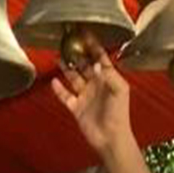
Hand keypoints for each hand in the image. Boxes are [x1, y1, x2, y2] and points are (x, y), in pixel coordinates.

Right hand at [51, 37, 132, 157]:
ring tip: (58, 57)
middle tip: (67, 43)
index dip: (94, 47)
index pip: (100, 58)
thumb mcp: (119, 90)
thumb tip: (95, 63)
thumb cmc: (119, 114)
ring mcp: (85, 96)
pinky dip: (59, 89)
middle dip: (77, 55)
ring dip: (66, 68)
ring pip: (73, 78)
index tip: (86, 35)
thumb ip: (109, 75)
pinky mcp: (76, 107)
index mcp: (108, 79)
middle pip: (84, 66)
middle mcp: (96, 85)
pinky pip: (65, 96)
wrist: (111, 137)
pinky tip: (54, 81)